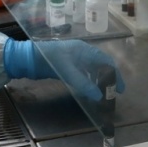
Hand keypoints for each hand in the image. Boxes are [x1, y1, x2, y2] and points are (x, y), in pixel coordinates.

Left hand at [2, 39, 124, 99]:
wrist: (27, 57)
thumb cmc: (48, 59)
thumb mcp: (66, 71)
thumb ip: (83, 83)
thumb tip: (99, 96)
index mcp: (84, 49)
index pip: (106, 61)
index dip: (115, 75)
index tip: (120, 89)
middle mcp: (81, 52)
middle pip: (100, 65)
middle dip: (108, 78)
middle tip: (112, 93)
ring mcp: (73, 59)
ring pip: (91, 70)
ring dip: (98, 81)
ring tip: (102, 94)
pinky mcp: (66, 65)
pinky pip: (82, 73)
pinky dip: (88, 81)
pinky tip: (88, 90)